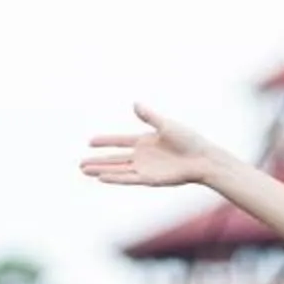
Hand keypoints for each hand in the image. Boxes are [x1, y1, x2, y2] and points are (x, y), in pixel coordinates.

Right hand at [80, 103, 227, 189]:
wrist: (202, 159)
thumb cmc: (189, 140)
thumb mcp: (166, 125)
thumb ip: (149, 116)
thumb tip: (134, 103)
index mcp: (145, 142)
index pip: (119, 142)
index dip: (105, 142)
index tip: (90, 142)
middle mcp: (142, 156)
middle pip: (115, 159)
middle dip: (97, 161)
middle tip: (80, 164)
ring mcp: (145, 168)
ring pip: (118, 170)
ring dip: (101, 171)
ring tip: (85, 171)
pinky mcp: (150, 179)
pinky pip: (128, 179)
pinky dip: (115, 178)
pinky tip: (102, 178)